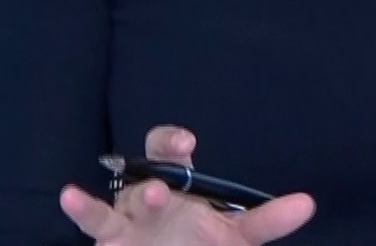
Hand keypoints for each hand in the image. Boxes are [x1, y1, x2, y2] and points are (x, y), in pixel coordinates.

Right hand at [59, 125, 316, 245]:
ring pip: (121, 199)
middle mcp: (147, 192)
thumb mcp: (236, 235)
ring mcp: (125, 217)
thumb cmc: (197, 243)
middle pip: (145, 167)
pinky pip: (93, 220)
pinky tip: (67, 194)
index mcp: (177, 182)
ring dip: (138, 194)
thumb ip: (267, 221)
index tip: (188, 142)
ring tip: (152, 198)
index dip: (173, 140)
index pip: (170, 149)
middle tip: (169, 182)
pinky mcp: (110, 239)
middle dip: (156, 167)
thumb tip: (308, 203)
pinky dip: (81, 207)